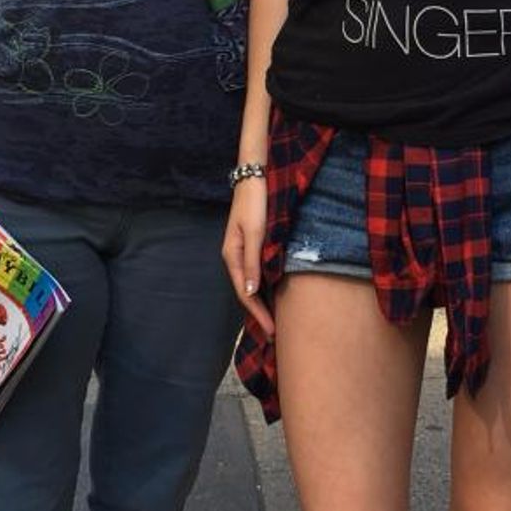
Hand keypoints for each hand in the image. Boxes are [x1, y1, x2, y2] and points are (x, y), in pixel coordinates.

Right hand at [221, 177, 272, 337]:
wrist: (256, 176)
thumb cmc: (256, 203)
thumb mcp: (255, 233)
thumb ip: (253, 262)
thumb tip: (249, 293)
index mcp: (232, 255)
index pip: (244, 294)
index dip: (258, 314)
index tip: (272, 331)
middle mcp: (235, 256)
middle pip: (246, 292)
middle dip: (259, 313)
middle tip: (276, 334)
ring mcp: (243, 250)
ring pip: (252, 284)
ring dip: (263, 302)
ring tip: (277, 320)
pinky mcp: (253, 244)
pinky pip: (257, 272)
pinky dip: (265, 287)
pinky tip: (275, 293)